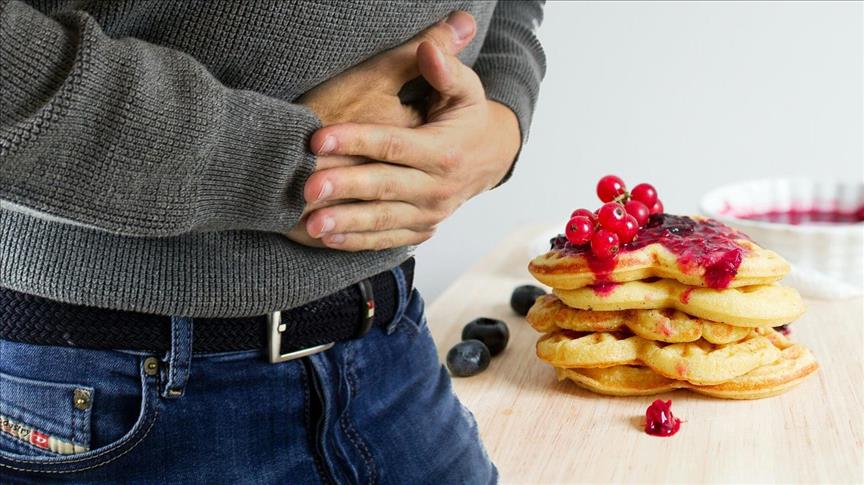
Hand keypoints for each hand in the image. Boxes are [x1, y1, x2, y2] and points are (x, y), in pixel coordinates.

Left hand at [301, 40, 520, 250]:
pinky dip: (357, 242)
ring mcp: (430, 213)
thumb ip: (446, 70)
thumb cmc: (467, 118)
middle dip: (344, 188)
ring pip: (383, 220)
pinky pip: (387, 239)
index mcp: (444, 152)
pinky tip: (327, 239)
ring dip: (346, 223)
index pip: (394, 146)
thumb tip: (428, 47)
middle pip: (384, 187)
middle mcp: (438, 188)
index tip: (318, 138)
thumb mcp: (466, 90)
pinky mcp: (421, 229)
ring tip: (312, 224)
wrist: (491, 158)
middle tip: (306, 188)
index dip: (356, 140)